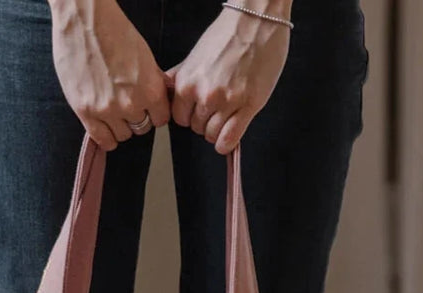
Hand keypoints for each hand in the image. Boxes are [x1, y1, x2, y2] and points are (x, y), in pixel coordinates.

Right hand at [49, 0, 171, 149]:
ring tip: (113, 109)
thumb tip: (158, 98)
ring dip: (120, 126)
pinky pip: (103, 140)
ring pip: (123, 135)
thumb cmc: (114, 30)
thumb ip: (152, 82)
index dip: (155, 112)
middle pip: (141, 128)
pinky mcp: (85, 111)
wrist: (84, 18)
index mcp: (150, 88)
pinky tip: (104, 124)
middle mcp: (130, 103)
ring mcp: (107, 110)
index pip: (161, 119)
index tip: (148, 107)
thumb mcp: (145, 56)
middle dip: (137, 117)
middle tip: (127, 103)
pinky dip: (106, 136)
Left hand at [167, 3, 291, 154]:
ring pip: (212, 135)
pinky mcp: (248, 106)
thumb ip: (180, 76)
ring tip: (225, 118)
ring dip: (217, 132)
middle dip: (204, 122)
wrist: (256, 20)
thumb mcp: (195, 55)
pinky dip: (226, 144)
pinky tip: (228, 139)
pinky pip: (230, 139)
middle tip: (216, 110)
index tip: (198, 111)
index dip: (189, 116)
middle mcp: (205, 95)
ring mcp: (227, 103)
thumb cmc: (228, 33)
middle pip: (196, 128)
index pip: (179, 118)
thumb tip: (166, 89)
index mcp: (188, 83)